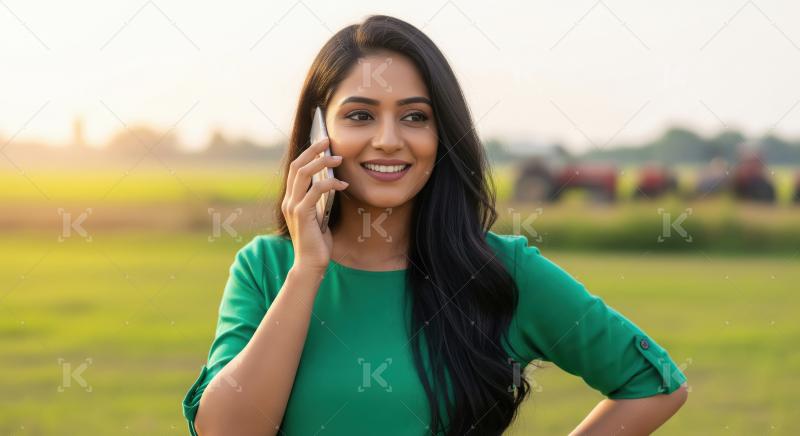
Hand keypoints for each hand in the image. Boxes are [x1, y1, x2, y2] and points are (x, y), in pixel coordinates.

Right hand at [281, 137, 348, 272]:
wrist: (311, 264)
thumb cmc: (317, 242)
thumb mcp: (319, 216)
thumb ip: (320, 200)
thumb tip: (332, 182)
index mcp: (291, 199)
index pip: (295, 169)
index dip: (307, 153)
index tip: (321, 143)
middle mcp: (288, 200)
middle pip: (297, 165)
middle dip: (313, 150)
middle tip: (328, 140)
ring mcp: (293, 206)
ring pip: (304, 173)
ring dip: (322, 162)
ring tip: (338, 158)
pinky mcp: (301, 214)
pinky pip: (315, 190)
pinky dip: (330, 184)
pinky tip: (343, 185)